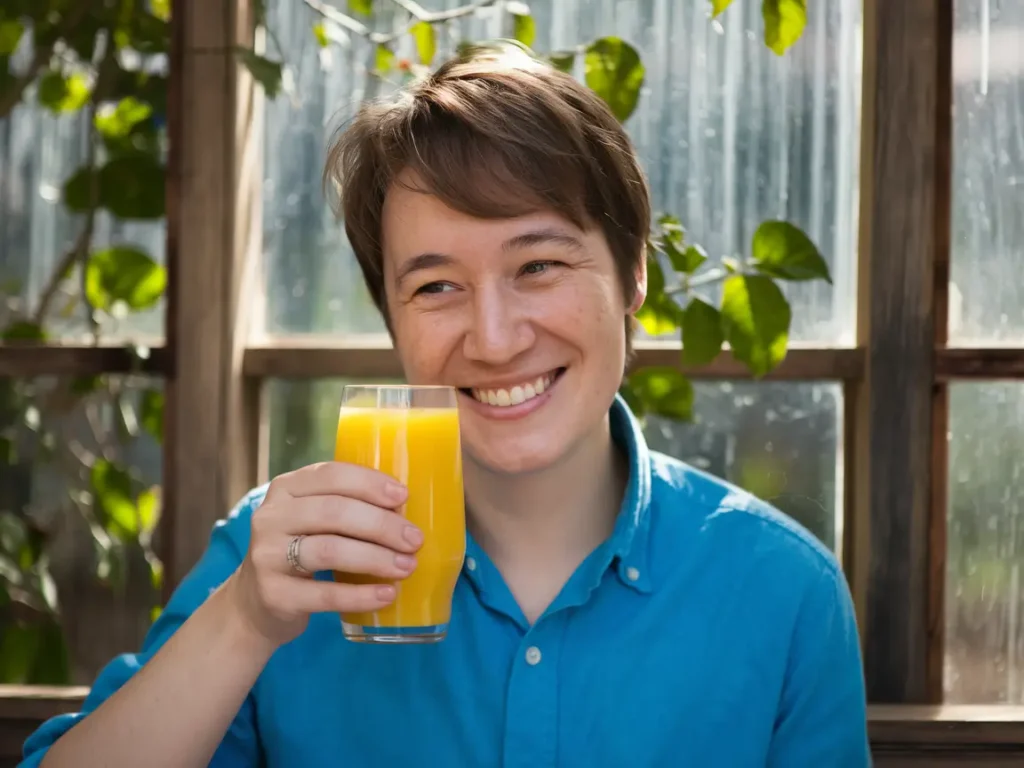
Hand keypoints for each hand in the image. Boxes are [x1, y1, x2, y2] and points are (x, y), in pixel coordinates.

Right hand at [227, 462, 422, 646]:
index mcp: (287, 489)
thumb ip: (346, 506)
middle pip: (333, 511)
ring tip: (407, 566)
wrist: (254, 605)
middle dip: (381, 524)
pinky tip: (387, 594)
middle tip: (414, 539)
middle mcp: (272, 517)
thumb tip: (406, 508)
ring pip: (329, 550)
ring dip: (375, 557)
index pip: (330, 474)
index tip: (403, 497)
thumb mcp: (312, 520)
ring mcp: (268, 556)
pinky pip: (324, 594)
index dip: (369, 483)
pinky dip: (360, 594)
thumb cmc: (300, 552)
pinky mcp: (273, 595)